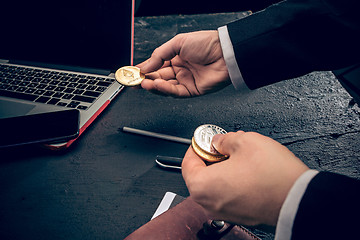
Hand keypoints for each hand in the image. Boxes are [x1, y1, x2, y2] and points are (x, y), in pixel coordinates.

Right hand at [137, 31, 230, 96]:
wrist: (225, 53)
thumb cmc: (207, 43)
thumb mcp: (178, 43)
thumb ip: (160, 55)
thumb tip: (145, 65)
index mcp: (175, 57)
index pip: (155, 65)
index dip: (143, 69)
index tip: (132, 72)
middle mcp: (179, 70)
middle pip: (157, 77)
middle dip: (145, 79)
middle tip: (134, 81)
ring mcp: (185, 81)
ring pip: (165, 86)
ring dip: (153, 85)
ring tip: (144, 83)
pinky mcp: (192, 91)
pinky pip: (175, 92)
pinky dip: (165, 89)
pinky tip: (157, 84)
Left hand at [182, 131, 308, 225]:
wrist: (298, 198)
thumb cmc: (273, 175)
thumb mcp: (244, 141)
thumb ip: (224, 139)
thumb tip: (218, 142)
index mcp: (202, 186)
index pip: (186, 164)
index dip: (196, 147)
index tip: (203, 140)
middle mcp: (209, 203)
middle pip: (199, 176)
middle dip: (209, 158)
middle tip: (220, 146)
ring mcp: (224, 212)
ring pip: (214, 186)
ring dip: (220, 169)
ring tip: (236, 156)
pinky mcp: (239, 214)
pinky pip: (227, 195)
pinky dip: (230, 182)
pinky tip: (245, 170)